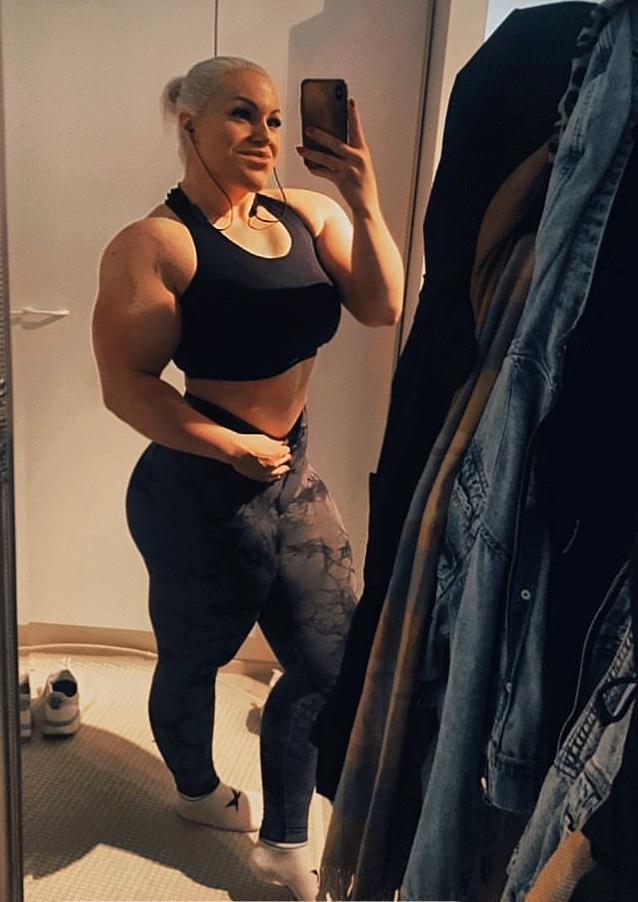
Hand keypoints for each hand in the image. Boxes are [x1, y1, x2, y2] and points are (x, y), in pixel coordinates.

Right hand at [230, 433, 291, 480]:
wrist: (237, 451)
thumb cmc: (249, 442)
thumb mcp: (264, 438)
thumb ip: (276, 442)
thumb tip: (282, 443)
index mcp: (278, 452)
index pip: (287, 450)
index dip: (285, 448)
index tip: (284, 447)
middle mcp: (275, 463)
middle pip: (285, 460)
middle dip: (285, 457)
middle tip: (284, 456)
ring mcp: (268, 472)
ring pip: (280, 471)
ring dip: (282, 468)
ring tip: (284, 467)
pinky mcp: (260, 477)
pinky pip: (271, 479)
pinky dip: (275, 476)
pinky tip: (277, 475)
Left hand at [296, 99, 378, 213]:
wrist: (366, 205)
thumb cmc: (362, 184)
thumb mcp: (360, 165)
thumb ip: (349, 154)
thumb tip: (329, 144)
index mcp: (362, 151)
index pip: (357, 128)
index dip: (353, 114)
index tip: (349, 101)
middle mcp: (356, 158)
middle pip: (334, 142)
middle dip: (320, 134)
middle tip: (308, 127)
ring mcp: (348, 169)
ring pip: (325, 157)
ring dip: (310, 152)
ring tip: (299, 148)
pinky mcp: (341, 180)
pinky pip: (323, 172)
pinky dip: (314, 169)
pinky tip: (307, 165)